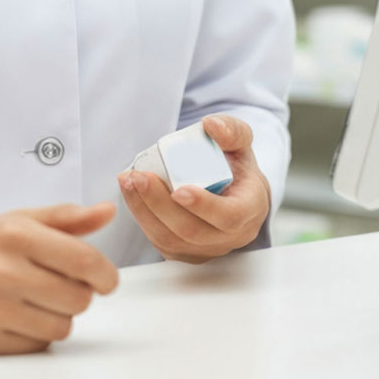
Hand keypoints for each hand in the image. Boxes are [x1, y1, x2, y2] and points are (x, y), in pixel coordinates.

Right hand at [0, 202, 120, 354]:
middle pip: (79, 299)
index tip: (105, 280)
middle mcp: (3, 270)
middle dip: (77, 294)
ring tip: (34, 301)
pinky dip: (34, 334)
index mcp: (15, 234)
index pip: (85, 261)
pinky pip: (37, 345)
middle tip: (56, 285)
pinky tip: (15, 317)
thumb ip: (65, 218)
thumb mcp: (14, 221)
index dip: (105, 275)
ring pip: (62, 326)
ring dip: (56, 316)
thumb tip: (107, 211)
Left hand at [117, 115, 271, 263]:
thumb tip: (210, 125)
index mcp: (249, 210)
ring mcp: (206, 249)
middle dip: (160, 204)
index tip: (179, 190)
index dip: (204, 206)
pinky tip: (131, 194)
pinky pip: (160, 242)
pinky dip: (142, 217)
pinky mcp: (185, 253)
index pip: (230, 217)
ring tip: (129, 181)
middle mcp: (230, 237)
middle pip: (192, 231)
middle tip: (139, 177)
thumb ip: (231, 130)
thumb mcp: (241, 142)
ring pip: (171, 240)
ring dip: (144, 211)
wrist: (232, 193)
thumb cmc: (236, 167)